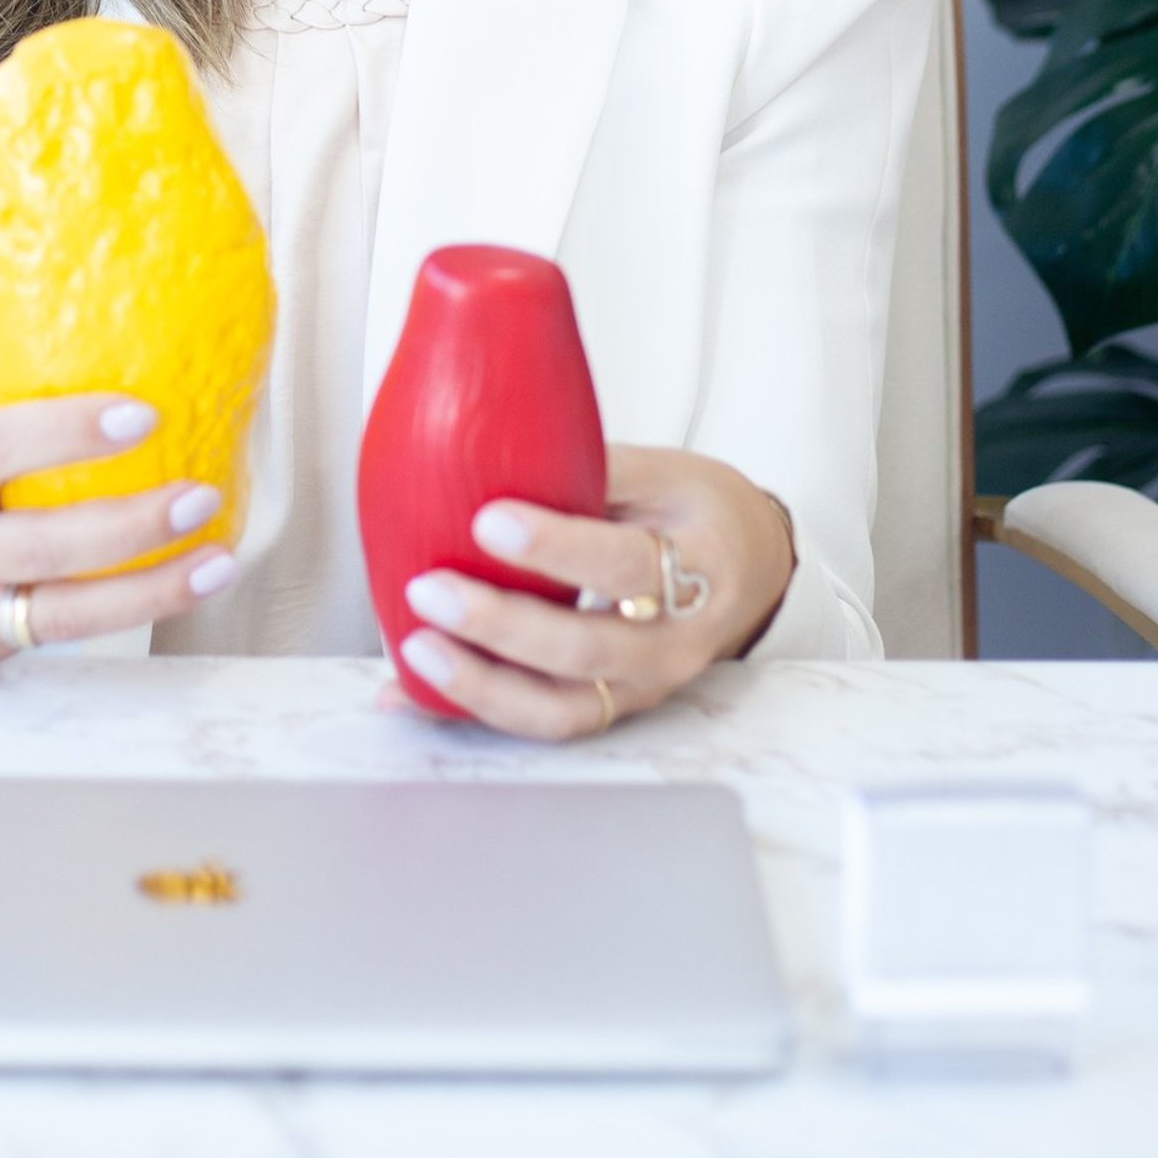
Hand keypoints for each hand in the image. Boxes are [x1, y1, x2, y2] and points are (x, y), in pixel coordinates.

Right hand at [0, 394, 236, 663]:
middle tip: (200, 496)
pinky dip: (120, 611)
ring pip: (61, 614)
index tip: (143, 414)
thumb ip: (0, 447)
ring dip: (151, 590)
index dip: (69, 433)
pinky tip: (172, 586)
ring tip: (216, 562)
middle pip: (41, 547)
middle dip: (132, 526)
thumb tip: (119, 400)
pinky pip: (55, 637)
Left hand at [384, 445, 795, 741]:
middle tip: (428, 589)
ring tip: (415, 648)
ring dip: (480, 686)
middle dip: (501, 626)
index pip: (624, 563)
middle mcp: (675, 642)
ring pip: (560, 708)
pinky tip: (407, 692)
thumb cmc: (694, 512)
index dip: (555, 547)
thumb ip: (590, 469)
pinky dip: (469, 710)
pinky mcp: (609, 707)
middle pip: (586, 650)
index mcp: (699, 566)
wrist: (751, 568)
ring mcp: (643, 687)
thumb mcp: (660, 472)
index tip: (488, 520)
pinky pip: (537, 719)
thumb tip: (494, 438)